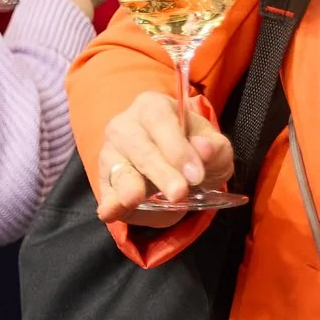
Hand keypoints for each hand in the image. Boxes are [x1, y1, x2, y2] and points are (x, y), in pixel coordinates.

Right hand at [94, 89, 235, 227]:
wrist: (176, 168)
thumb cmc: (194, 150)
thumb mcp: (215, 147)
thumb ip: (215, 148)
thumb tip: (204, 148)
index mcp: (153, 107)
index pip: (160, 120)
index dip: (177, 147)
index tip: (196, 175)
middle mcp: (125, 125)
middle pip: (138, 146)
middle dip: (159, 171)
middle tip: (179, 193)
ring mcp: (110, 152)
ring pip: (118, 168)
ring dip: (128, 185)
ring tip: (133, 199)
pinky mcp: (104, 180)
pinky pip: (106, 192)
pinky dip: (110, 203)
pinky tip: (109, 212)